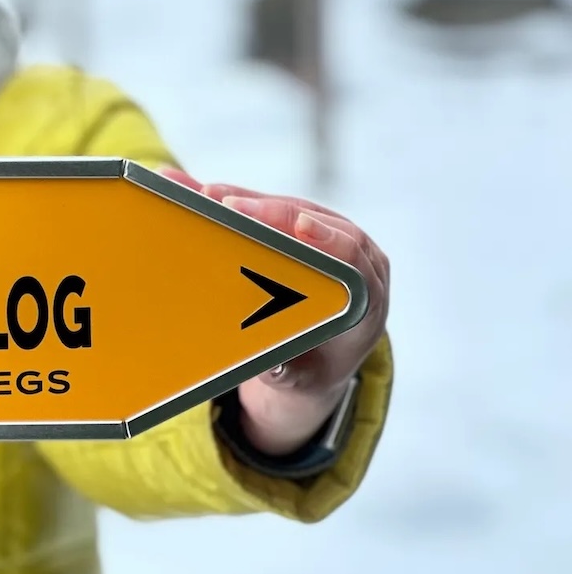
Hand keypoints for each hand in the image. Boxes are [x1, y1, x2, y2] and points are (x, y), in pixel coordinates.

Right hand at [159, 168, 390, 456]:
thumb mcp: (303, 379)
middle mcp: (357, 260)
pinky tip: (209, 194)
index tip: (299, 226)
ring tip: (208, 195)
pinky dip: (245, 202)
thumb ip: (290, 373)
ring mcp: (332, 240)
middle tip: (226, 203)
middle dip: (271, 211)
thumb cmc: (313, 369)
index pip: (353, 256)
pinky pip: (278, 210)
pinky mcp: (306, 231)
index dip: (327, 237)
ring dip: (251, 201)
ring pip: (294, 208)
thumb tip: (272, 367)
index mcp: (366, 297)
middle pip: (318, 222)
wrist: (320, 360)